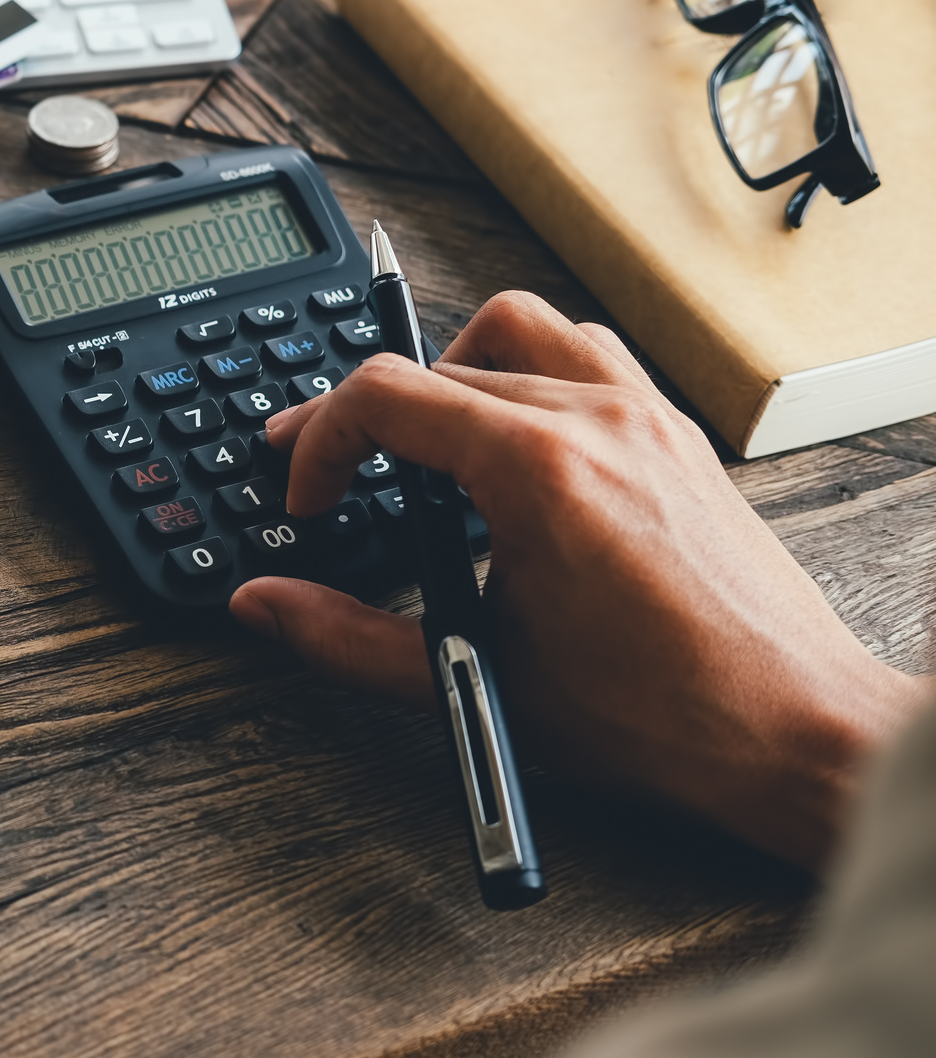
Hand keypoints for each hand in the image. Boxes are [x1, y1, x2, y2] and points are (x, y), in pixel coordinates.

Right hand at [229, 291, 927, 871]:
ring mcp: (645, 418)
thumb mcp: (477, 679)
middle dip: (367, 414)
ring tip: (427, 442)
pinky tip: (517, 443)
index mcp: (539, 470)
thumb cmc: (660, 715)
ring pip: (522, 328)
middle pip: (437, 359)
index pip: (386, 397)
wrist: (790, 730)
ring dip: (454, 371)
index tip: (311, 500)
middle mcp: (596, 421)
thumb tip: (266, 605)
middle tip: (338, 474)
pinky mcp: (676, 435)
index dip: (319, 443)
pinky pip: (590, 354)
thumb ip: (349, 639)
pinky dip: (533, 374)